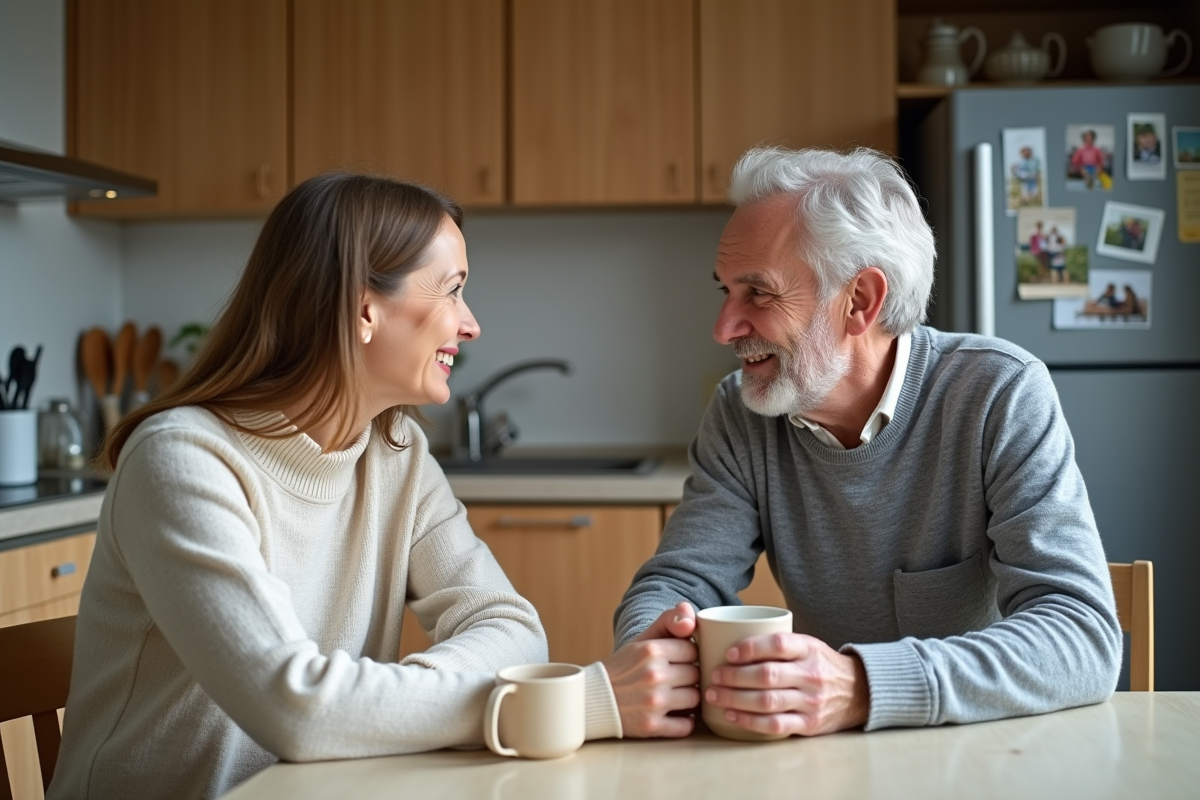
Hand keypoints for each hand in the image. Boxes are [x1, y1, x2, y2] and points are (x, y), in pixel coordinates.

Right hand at [602, 602, 699, 737]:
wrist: (592, 699)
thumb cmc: (622, 668)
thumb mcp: (641, 640)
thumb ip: (668, 621)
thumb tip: (691, 619)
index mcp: (651, 650)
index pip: (693, 650)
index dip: (686, 657)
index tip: (676, 661)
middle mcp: (654, 675)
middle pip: (696, 675)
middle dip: (687, 678)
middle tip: (674, 680)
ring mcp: (654, 702)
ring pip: (695, 699)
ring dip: (688, 700)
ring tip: (674, 697)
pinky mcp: (652, 726)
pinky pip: (686, 726)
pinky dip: (683, 723)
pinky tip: (672, 715)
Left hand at [704, 632, 868, 736]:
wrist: (859, 692)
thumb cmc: (821, 665)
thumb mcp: (808, 646)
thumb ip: (779, 644)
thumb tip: (730, 637)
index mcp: (809, 649)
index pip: (778, 644)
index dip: (750, 648)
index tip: (729, 653)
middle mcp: (811, 675)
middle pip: (767, 675)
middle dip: (734, 677)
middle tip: (713, 676)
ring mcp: (811, 701)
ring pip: (767, 701)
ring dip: (735, 699)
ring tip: (714, 695)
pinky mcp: (809, 724)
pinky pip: (775, 724)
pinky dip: (749, 721)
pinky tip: (731, 715)